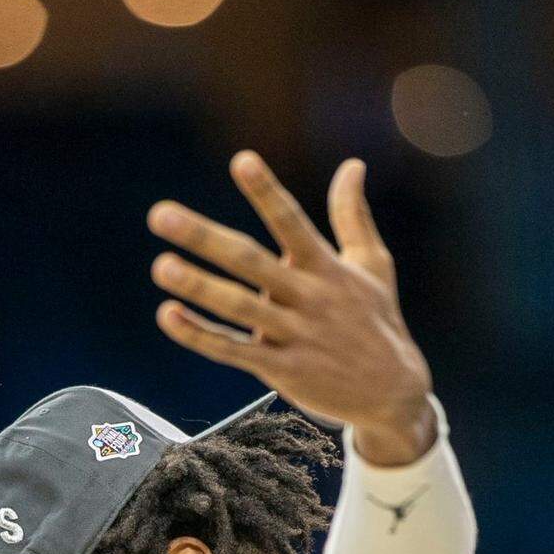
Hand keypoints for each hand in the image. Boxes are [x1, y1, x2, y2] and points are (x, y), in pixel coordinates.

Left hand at [147, 151, 433, 440]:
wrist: (393, 392)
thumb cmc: (377, 321)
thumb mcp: (373, 264)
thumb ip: (353, 215)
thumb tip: (353, 164)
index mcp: (327, 267)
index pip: (292, 222)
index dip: (267, 192)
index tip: (242, 161)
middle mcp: (309, 297)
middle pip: (251, 262)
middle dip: (204, 238)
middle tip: (160, 214)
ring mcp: (295, 335)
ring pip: (238, 307)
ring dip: (198, 287)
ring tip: (161, 266)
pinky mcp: (282, 370)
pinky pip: (232, 351)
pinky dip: (199, 335)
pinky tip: (167, 315)